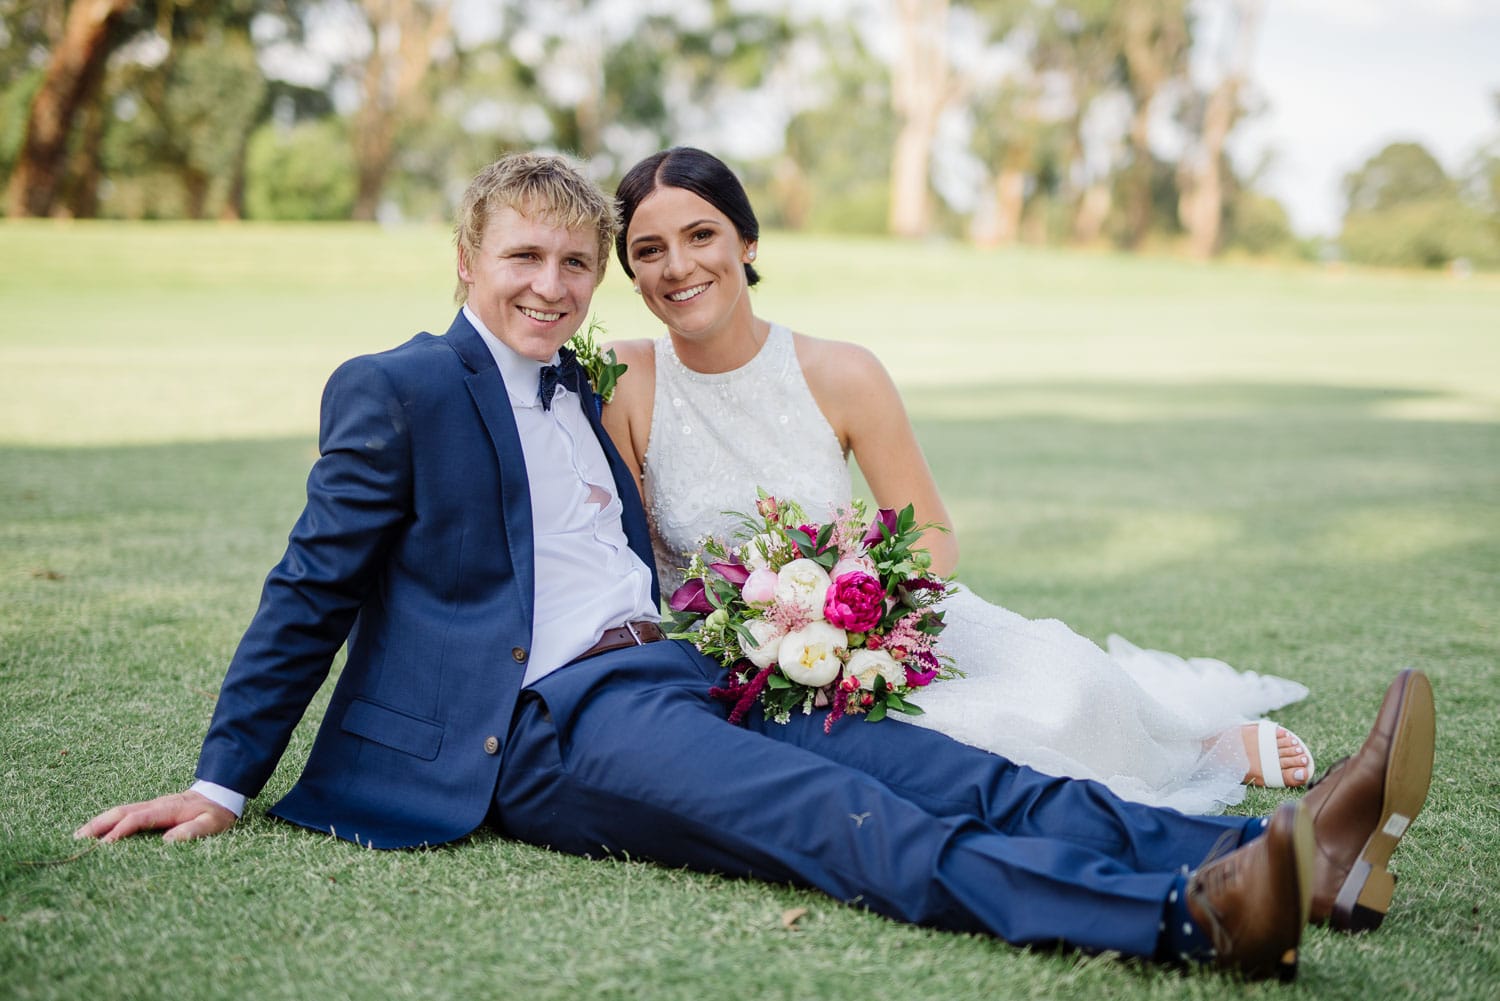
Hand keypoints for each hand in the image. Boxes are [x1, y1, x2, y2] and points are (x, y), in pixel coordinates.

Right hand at [74, 790, 236, 842]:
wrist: (220, 794)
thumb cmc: (216, 813)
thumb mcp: (212, 823)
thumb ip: (193, 831)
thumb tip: (167, 841)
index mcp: (168, 809)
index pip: (139, 818)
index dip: (120, 831)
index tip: (103, 845)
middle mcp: (155, 804)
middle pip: (121, 811)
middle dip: (99, 824)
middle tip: (78, 839)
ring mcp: (151, 805)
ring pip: (120, 811)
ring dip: (99, 822)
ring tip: (79, 836)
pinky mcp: (150, 809)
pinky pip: (125, 814)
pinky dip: (108, 821)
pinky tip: (98, 831)